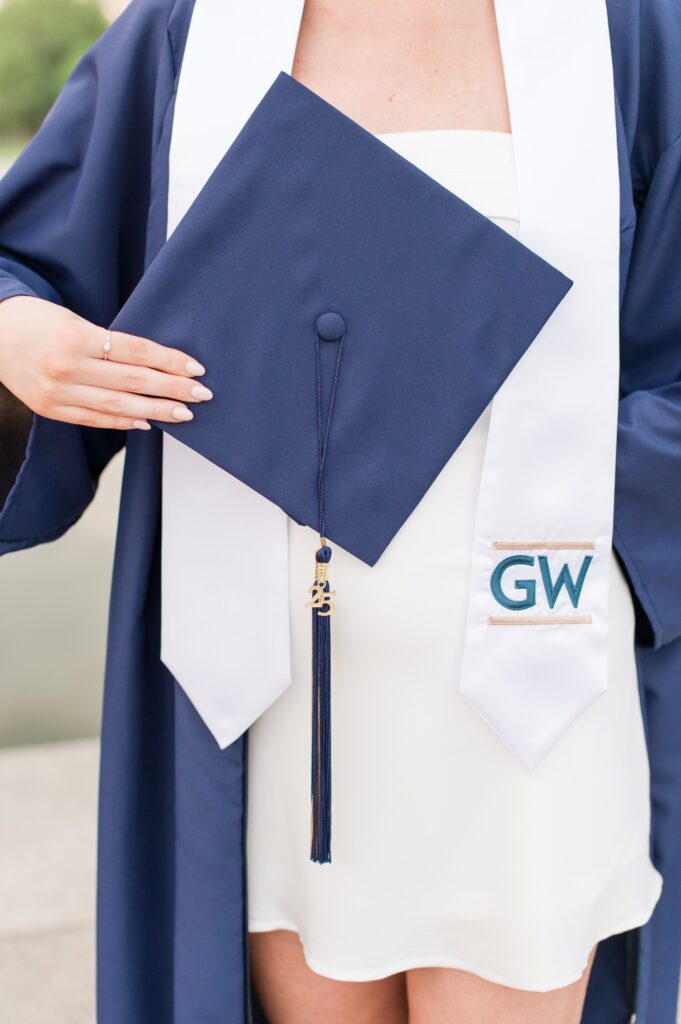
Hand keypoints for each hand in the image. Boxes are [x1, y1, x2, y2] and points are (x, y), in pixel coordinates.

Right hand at [0, 295, 211, 429]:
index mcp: (77, 338)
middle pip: (133, 382)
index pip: (136, 352)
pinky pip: (95, 419)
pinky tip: (147, 422)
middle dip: (172, 389)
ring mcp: (58, 392)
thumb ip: (110, 344)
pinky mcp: (51, 409)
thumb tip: (154, 363)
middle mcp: (68, 368)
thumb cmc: (37, 320)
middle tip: (201, 394)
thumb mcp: (75, 321)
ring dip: (156, 411)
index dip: (169, 361)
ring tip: (183, 413)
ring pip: (118, 406)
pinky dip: (123, 422)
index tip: (196, 368)